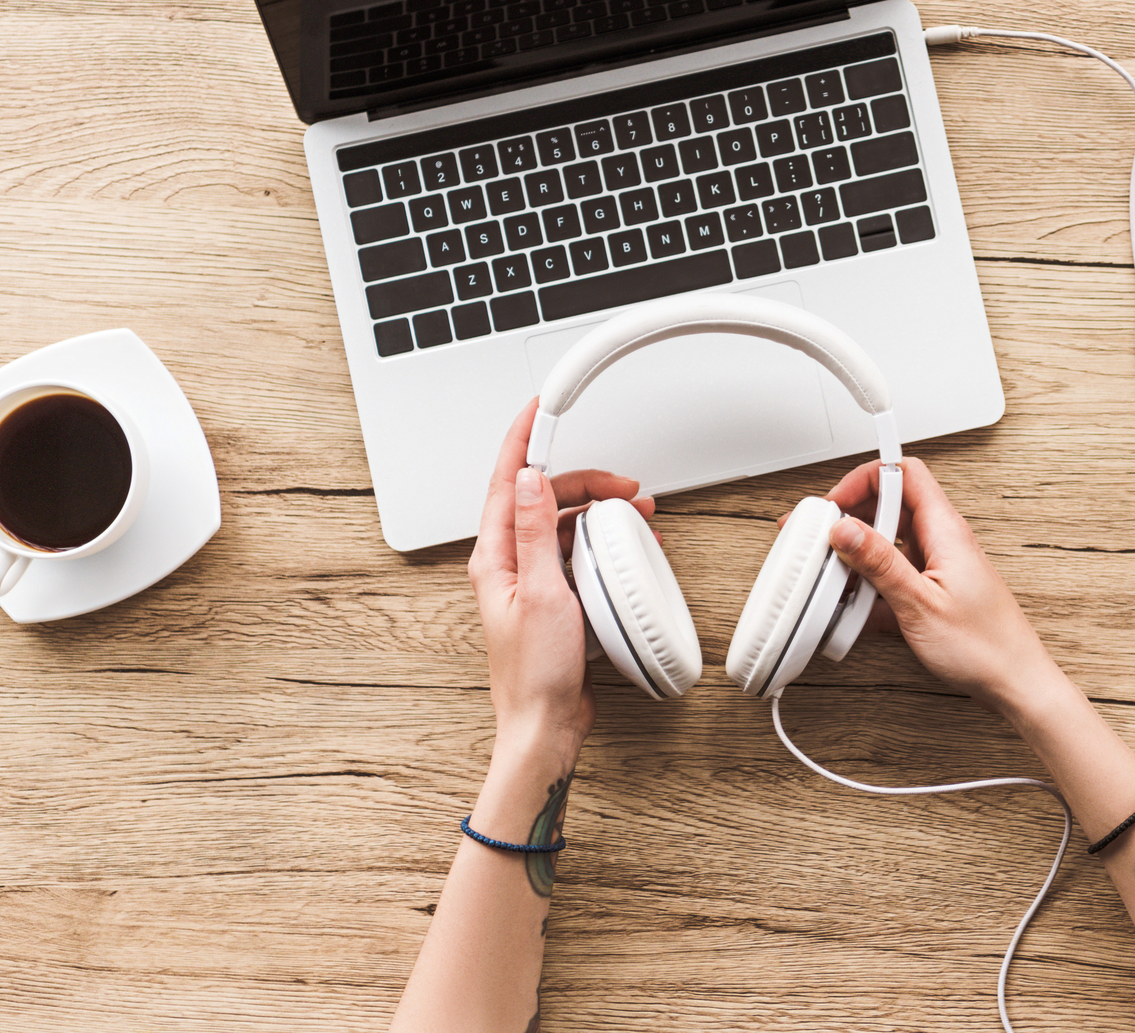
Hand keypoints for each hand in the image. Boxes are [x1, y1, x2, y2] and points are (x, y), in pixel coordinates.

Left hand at [467, 398, 654, 747]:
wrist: (544, 725)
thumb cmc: (535, 672)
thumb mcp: (542, 592)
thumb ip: (535, 532)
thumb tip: (527, 479)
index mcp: (495, 556)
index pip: (505, 481)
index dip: (524, 440)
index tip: (541, 409)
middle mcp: (510, 563)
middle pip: (545, 499)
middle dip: (586, 482)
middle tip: (626, 485)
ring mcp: (532, 580)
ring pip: (566, 525)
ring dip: (601, 514)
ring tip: (638, 516)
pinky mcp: (555, 598)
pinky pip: (578, 555)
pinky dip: (605, 545)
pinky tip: (629, 550)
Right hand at [817, 457, 1067, 717]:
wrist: (1015, 682)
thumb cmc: (984, 647)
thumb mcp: (920, 604)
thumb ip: (880, 563)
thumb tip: (845, 528)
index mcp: (945, 530)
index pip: (903, 473)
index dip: (864, 480)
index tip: (835, 504)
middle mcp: (942, 541)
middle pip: (890, 506)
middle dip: (852, 518)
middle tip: (825, 539)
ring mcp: (938, 565)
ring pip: (889, 543)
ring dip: (860, 556)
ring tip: (837, 577)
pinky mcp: (934, 590)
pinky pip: (895, 574)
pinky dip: (871, 584)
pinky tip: (856, 605)